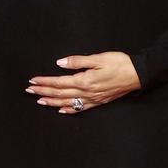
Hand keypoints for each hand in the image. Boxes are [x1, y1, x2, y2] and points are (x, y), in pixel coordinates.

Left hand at [25, 52, 140, 114]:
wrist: (139, 74)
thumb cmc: (120, 63)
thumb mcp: (98, 58)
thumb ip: (78, 61)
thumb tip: (60, 63)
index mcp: (84, 80)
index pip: (59, 82)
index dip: (44, 82)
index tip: (32, 80)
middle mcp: (86, 92)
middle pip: (60, 93)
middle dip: (43, 91)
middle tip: (29, 90)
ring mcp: (93, 99)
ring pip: (68, 102)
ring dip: (52, 101)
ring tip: (39, 100)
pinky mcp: (99, 102)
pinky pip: (81, 108)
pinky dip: (69, 109)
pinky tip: (61, 110)